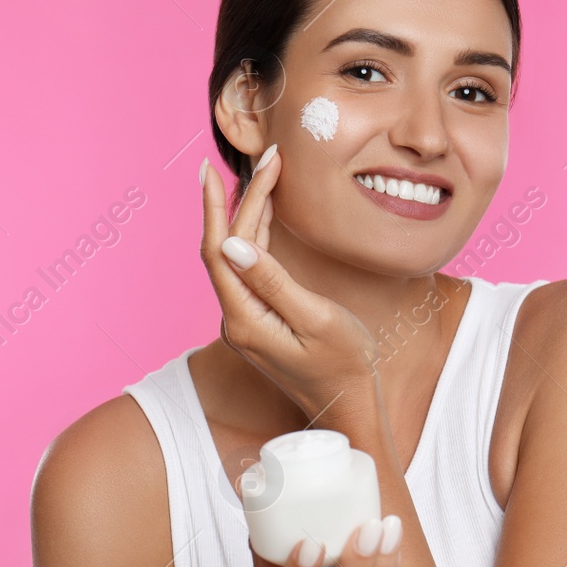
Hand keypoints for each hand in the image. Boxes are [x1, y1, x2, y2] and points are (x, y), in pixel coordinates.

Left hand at [200, 147, 380, 421]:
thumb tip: (233, 244)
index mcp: (245, 319)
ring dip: (247, 215)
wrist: (351, 406)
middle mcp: (236, 320)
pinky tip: (262, 216)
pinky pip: (248, 270)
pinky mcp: (259, 321)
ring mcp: (246, 321)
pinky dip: (256, 236)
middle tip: (266, 160)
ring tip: (262, 175)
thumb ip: (273, 281)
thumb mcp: (316, 319)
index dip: (217, 206)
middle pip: (227, 248)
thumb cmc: (345, 364)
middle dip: (241, 201)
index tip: (214, 167)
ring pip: (236, 257)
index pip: (220, 250)